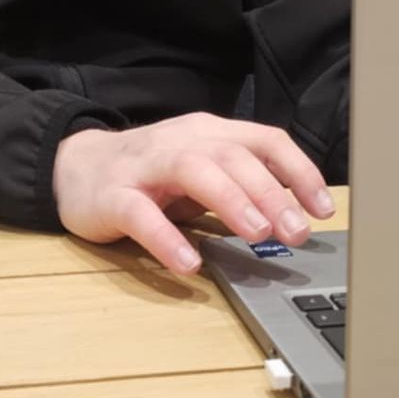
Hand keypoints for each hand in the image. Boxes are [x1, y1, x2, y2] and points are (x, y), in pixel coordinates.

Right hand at [53, 113, 336, 274]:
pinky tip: (188, 263)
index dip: (299, 171)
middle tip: (296, 231)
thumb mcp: (202, 169)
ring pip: (193, 171)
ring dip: (231, 200)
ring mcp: (145, 167)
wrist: (75, 167)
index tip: (322, 208)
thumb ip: (242, 183)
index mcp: (209, 134)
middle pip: (232, 156)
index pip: (264, 140)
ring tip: (257, 233)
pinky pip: (141, 215)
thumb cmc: (151, 174)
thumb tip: (296, 211)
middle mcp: (181, 143)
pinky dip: (166, 238)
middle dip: (270, 192)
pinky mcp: (113, 197)